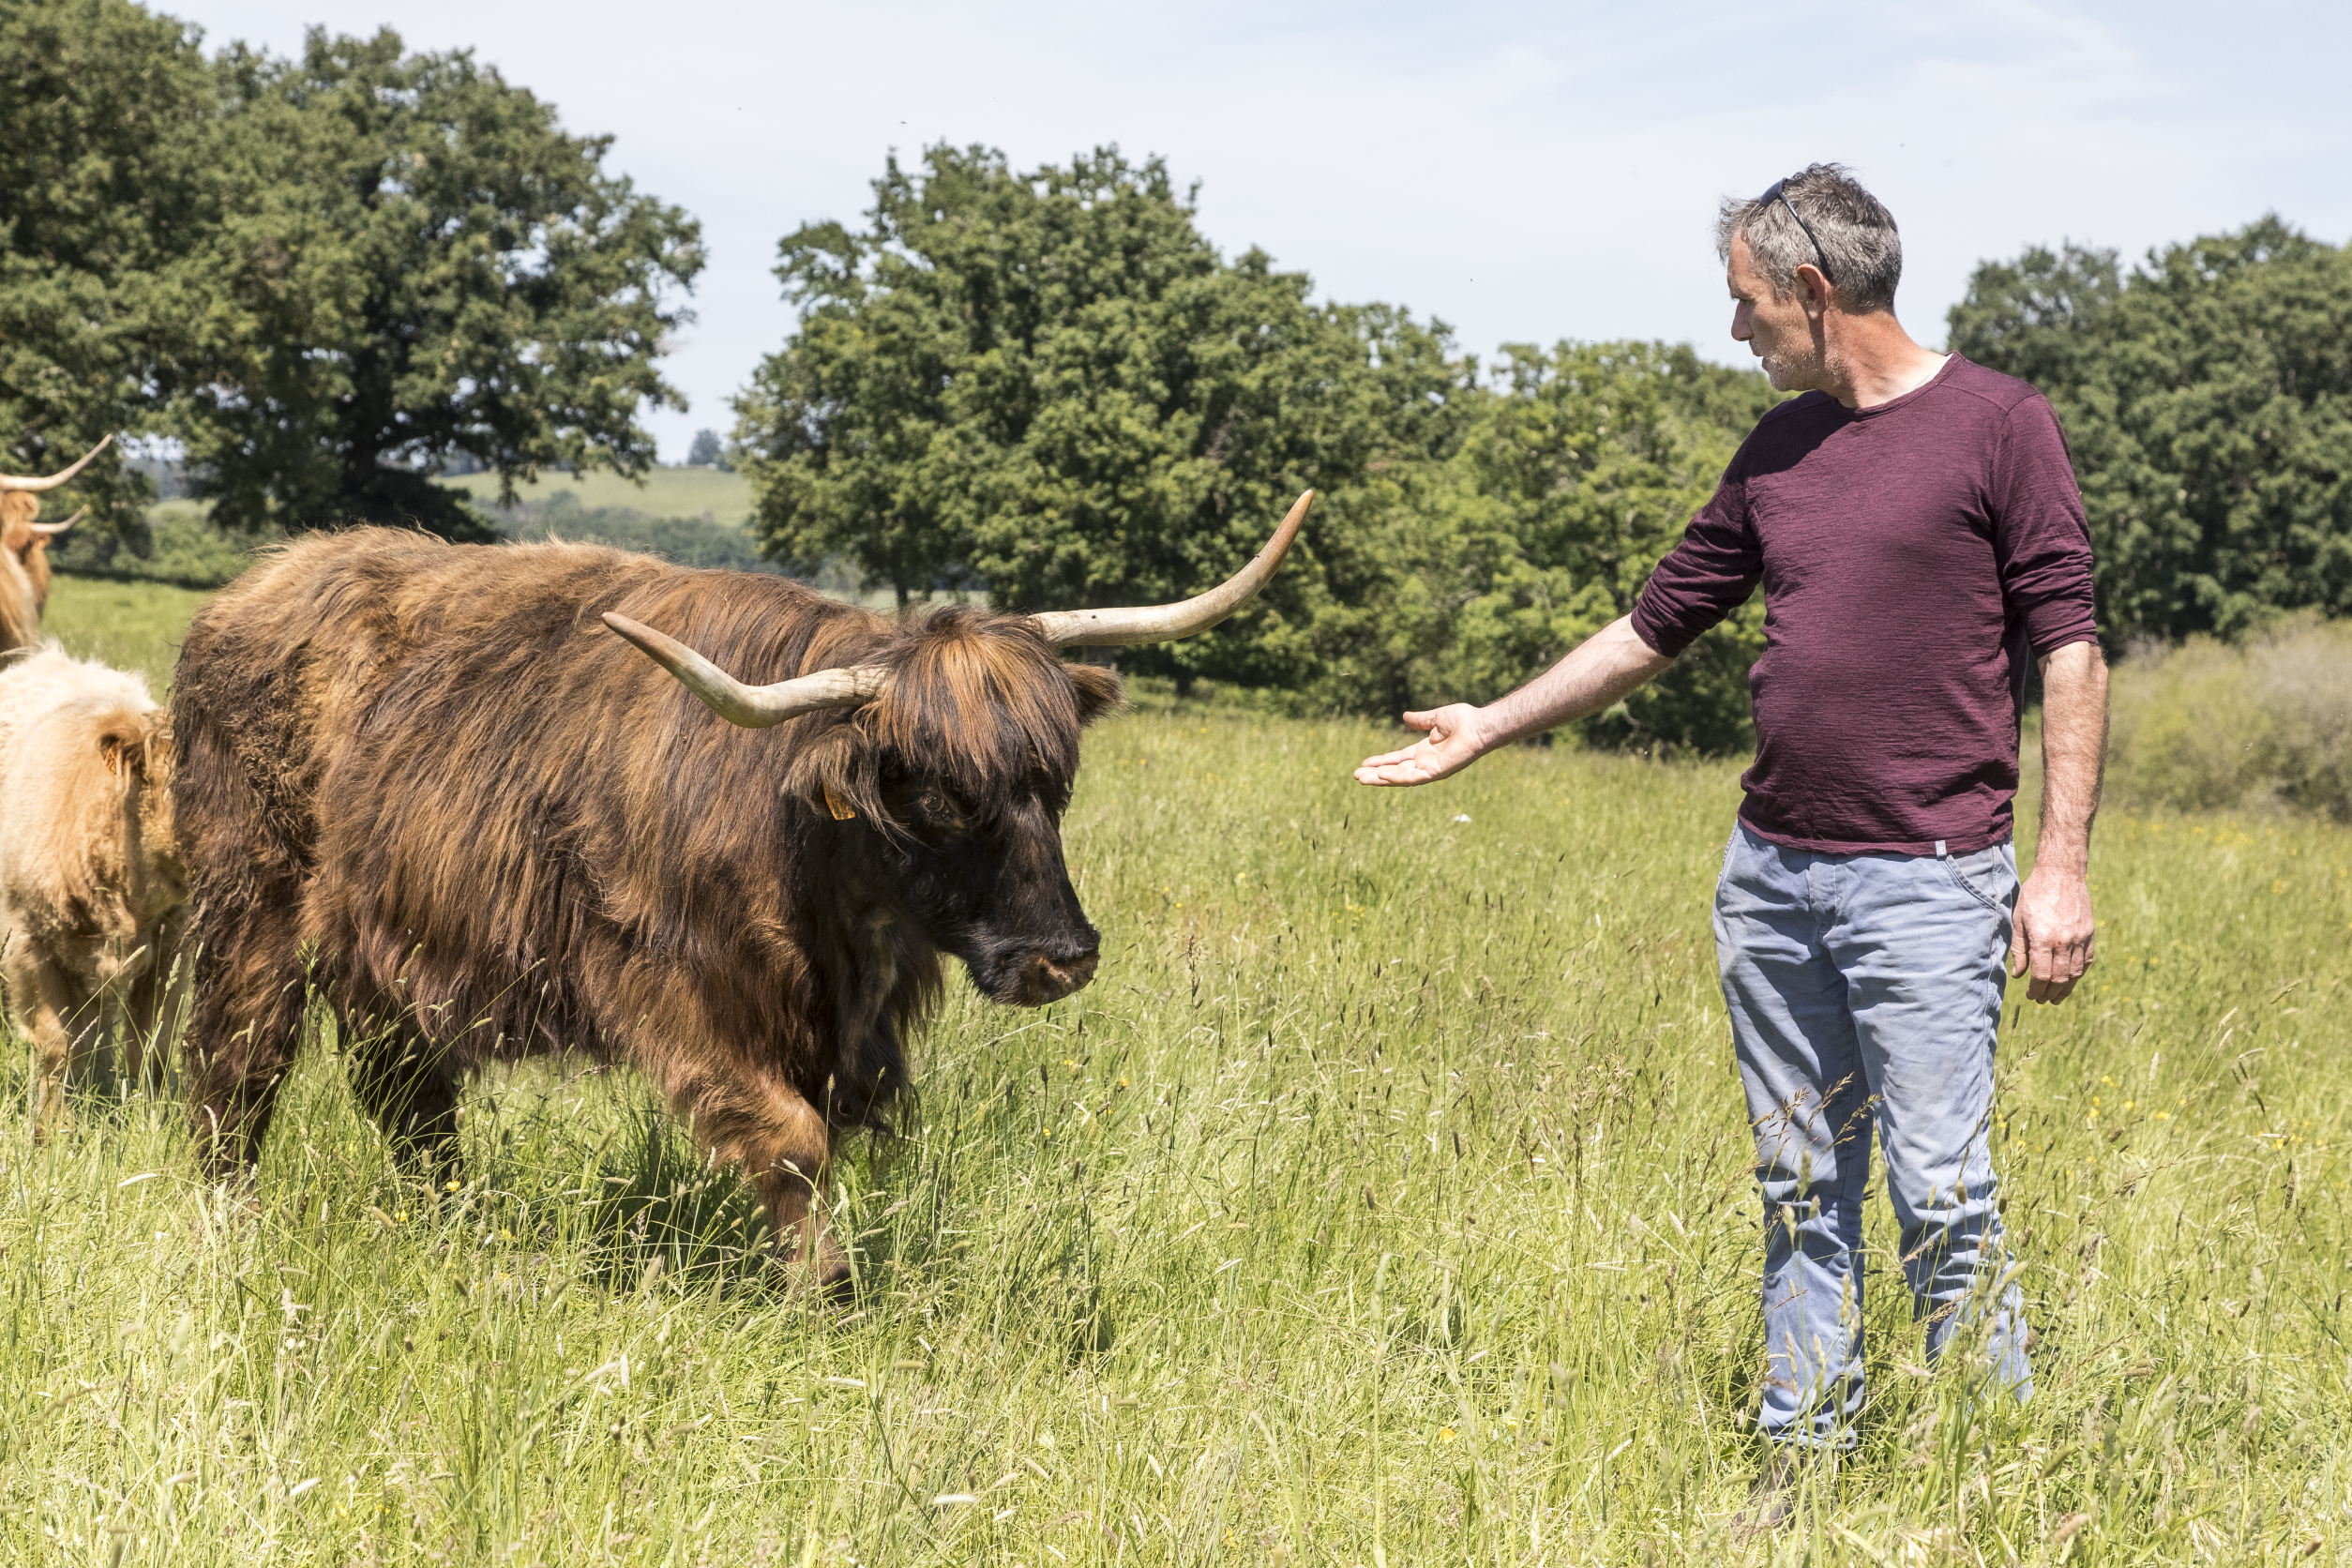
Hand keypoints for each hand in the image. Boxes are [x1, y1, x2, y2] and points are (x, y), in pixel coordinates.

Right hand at [1353, 703, 1490, 786]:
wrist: (1479, 725)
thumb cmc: (1464, 720)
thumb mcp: (1436, 718)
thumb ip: (1420, 720)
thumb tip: (1404, 717)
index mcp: (1425, 750)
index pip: (1398, 758)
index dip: (1381, 760)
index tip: (1365, 762)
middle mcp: (1425, 762)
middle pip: (1395, 771)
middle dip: (1376, 773)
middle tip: (1357, 775)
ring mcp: (1430, 769)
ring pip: (1400, 778)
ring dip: (1381, 778)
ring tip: (1362, 779)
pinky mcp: (1436, 772)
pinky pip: (1413, 778)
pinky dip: (1397, 778)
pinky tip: (1382, 776)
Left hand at [2010, 863, 2093, 1003]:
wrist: (2061, 874)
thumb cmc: (2034, 895)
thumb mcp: (2019, 921)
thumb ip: (2020, 949)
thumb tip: (2019, 975)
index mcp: (2043, 939)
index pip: (2042, 975)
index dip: (2036, 990)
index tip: (2031, 995)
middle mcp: (2064, 942)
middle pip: (2059, 979)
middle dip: (2050, 993)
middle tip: (2042, 1000)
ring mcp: (2080, 938)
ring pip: (2075, 973)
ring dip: (2066, 989)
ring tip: (2057, 997)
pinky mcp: (2089, 934)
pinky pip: (2086, 961)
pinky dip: (2079, 974)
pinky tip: (2071, 980)